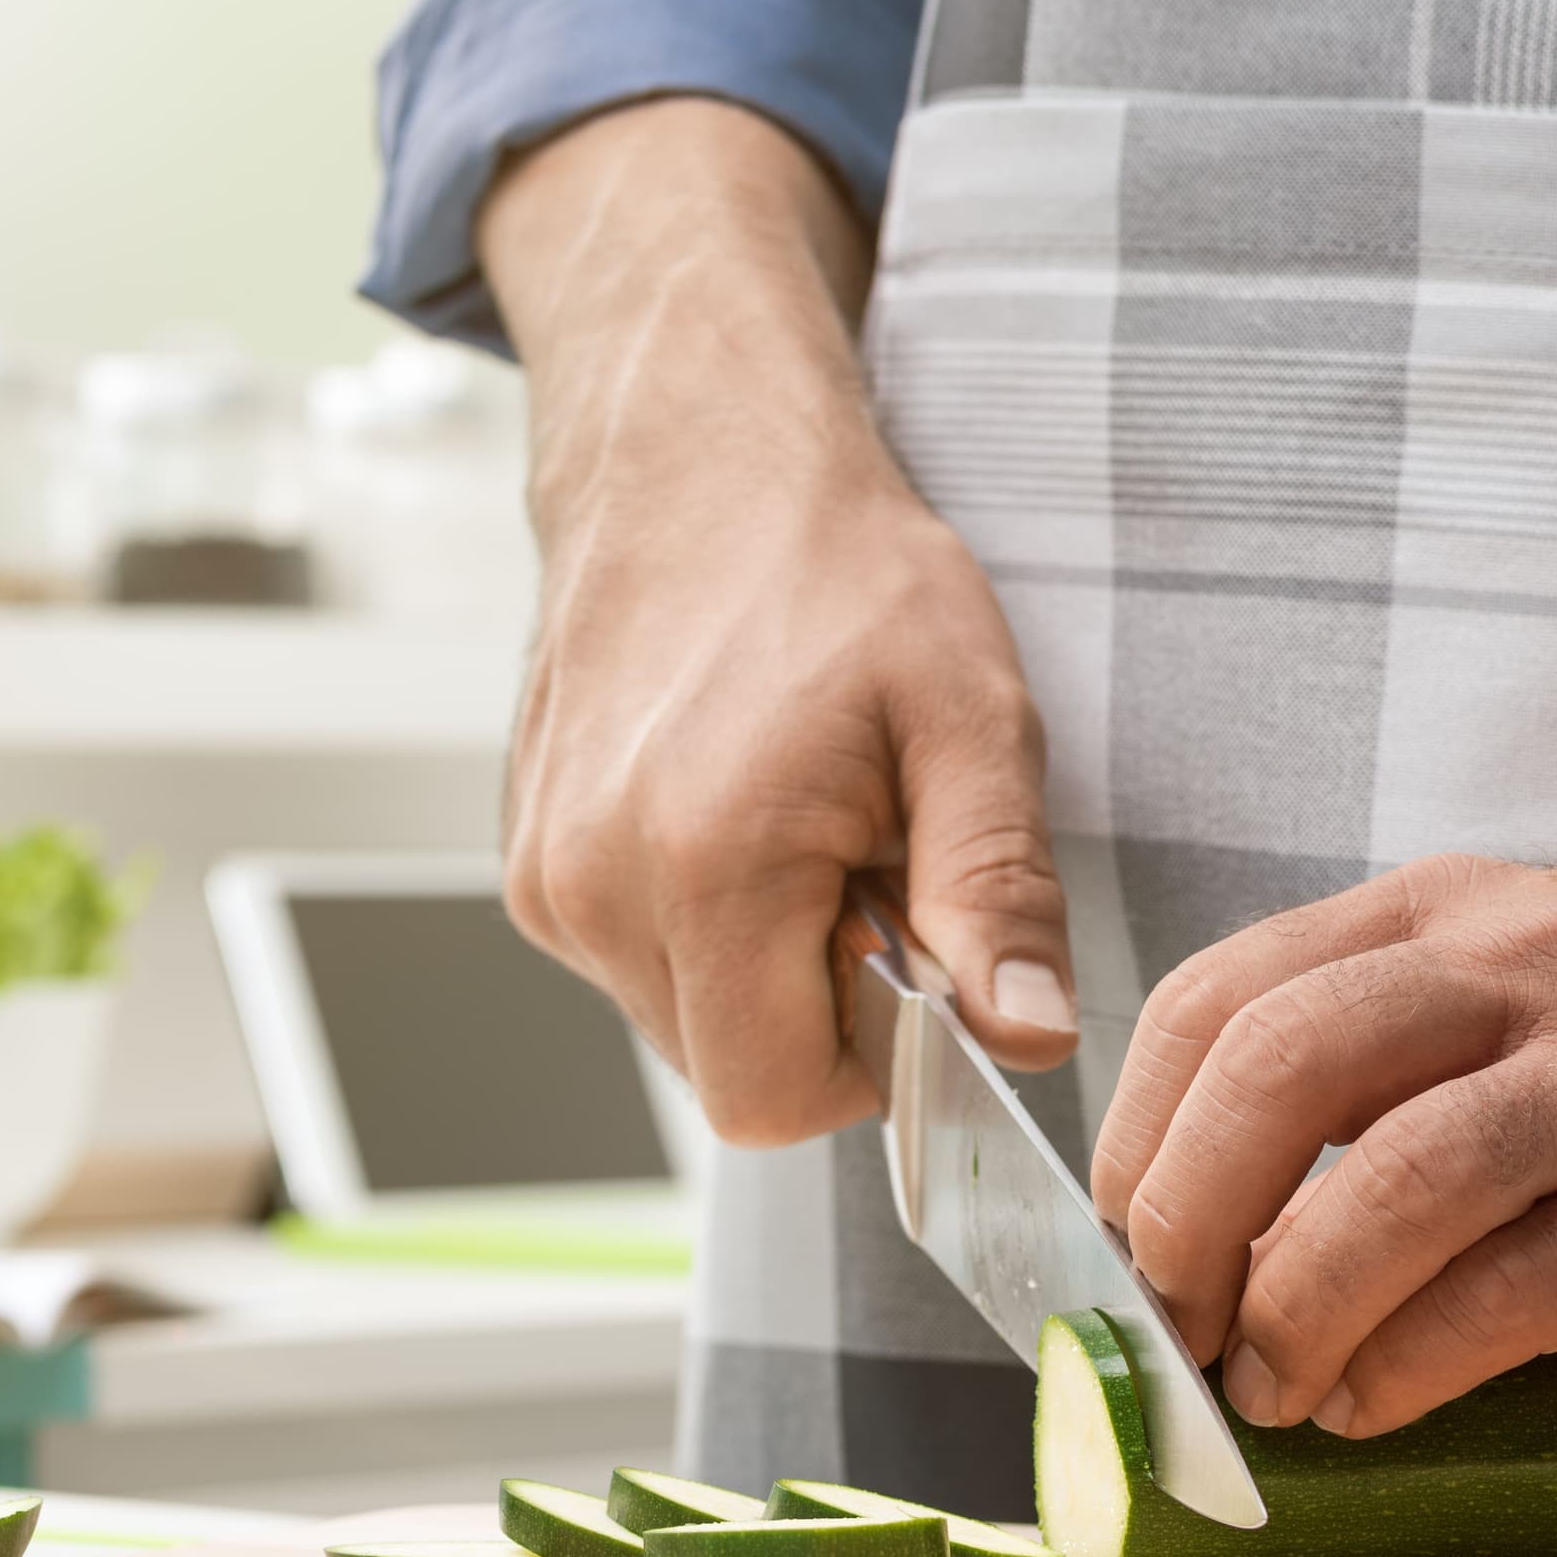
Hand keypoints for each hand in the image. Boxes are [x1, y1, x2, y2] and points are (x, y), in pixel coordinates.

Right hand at [481, 98, 1077, 1142]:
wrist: (697, 459)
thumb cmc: (840, 574)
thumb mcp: (969, 717)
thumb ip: (995, 889)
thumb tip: (1028, 1033)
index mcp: (704, 867)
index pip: (776, 1097)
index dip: (869, 1055)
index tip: (906, 939)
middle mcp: (591, 888)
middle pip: (728, 1067)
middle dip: (815, 1002)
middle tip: (860, 858)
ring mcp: (545, 879)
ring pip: (680, 1018)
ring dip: (758, 960)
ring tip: (798, 821)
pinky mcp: (528, 864)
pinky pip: (634, 958)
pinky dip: (700, 919)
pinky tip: (734, 808)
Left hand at [1086, 855, 1556, 1433]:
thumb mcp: (1504, 989)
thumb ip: (1358, 1062)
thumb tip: (1181, 1218)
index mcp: (1442, 911)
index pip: (1223, 997)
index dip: (1140, 1133)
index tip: (1120, 1234)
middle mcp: (1521, 969)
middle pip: (1281, 1068)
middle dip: (1189, 1218)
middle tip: (1172, 1317)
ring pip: (1389, 1185)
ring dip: (1290, 1311)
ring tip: (1266, 1383)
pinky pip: (1506, 1295)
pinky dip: (1404, 1365)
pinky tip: (1369, 1401)